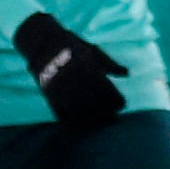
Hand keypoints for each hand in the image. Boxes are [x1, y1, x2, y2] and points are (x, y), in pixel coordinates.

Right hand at [13, 12, 127, 127]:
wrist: (41, 43)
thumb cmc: (72, 46)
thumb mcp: (93, 51)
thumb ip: (110, 64)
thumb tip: (127, 73)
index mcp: (88, 69)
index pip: (108, 93)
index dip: (116, 102)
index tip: (121, 105)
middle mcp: (75, 81)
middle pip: (95, 105)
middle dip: (106, 114)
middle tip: (113, 118)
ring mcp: (61, 89)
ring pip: (79, 113)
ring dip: (91, 121)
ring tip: (99, 124)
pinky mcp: (49, 96)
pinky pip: (61, 115)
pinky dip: (73, 123)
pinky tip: (82, 125)